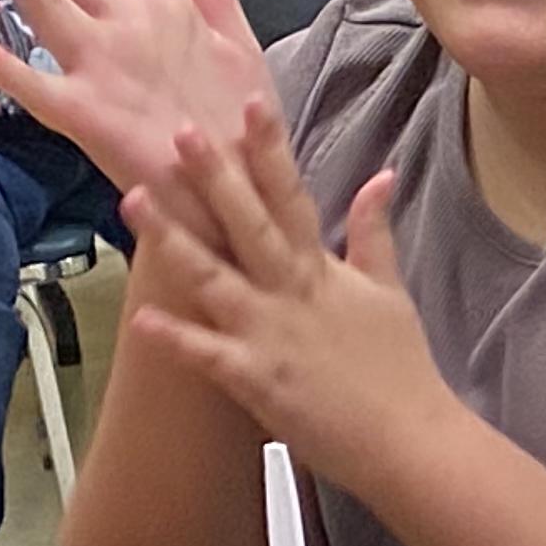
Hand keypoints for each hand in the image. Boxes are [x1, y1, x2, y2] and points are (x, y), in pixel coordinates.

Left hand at [113, 103, 449, 482]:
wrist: (411, 442)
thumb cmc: (401, 370)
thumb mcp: (390, 292)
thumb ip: (373, 232)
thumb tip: (381, 177)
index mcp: (322, 271)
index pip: (294, 197)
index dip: (270, 150)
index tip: (250, 103)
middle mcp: (294, 294)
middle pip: (251, 226)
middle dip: (215, 178)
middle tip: (181, 133)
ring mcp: (274, 336)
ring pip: (216, 280)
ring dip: (175, 242)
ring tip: (134, 202)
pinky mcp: (260, 381)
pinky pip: (210, 356)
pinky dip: (178, 339)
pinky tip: (141, 318)